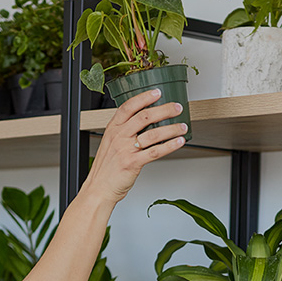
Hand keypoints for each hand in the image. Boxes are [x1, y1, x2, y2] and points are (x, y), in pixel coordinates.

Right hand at [81, 89, 187, 205]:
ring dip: (171, 129)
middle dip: (164, 110)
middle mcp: (119, 136)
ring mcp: (125, 149)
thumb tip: (144, 122)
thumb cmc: (106, 167)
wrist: (99, 188)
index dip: (144, 97)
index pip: (128, 106)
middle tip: (177, 107)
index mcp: (112, 129)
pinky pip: (155, 152)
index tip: (157, 92)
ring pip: (153, 134)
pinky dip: (170, 146)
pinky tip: (179, 142)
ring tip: (182, 126)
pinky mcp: (133, 163)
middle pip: (144, 117)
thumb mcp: (110, 143)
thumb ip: (124, 131)